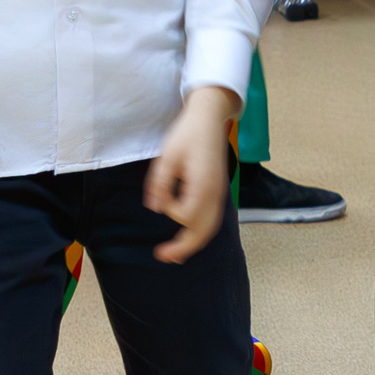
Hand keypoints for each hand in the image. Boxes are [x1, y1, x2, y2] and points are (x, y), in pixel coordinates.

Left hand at [146, 86, 241, 263]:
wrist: (209, 117)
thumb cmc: (187, 134)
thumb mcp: (167, 155)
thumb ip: (160, 183)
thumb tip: (154, 207)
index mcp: (203, 184)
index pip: (186, 215)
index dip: (170, 211)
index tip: (160, 197)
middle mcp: (215, 193)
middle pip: (203, 231)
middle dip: (184, 247)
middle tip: (162, 257)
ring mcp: (219, 193)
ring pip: (210, 228)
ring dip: (193, 243)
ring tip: (175, 255)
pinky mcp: (218, 191)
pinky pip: (213, 220)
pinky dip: (201, 233)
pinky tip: (189, 237)